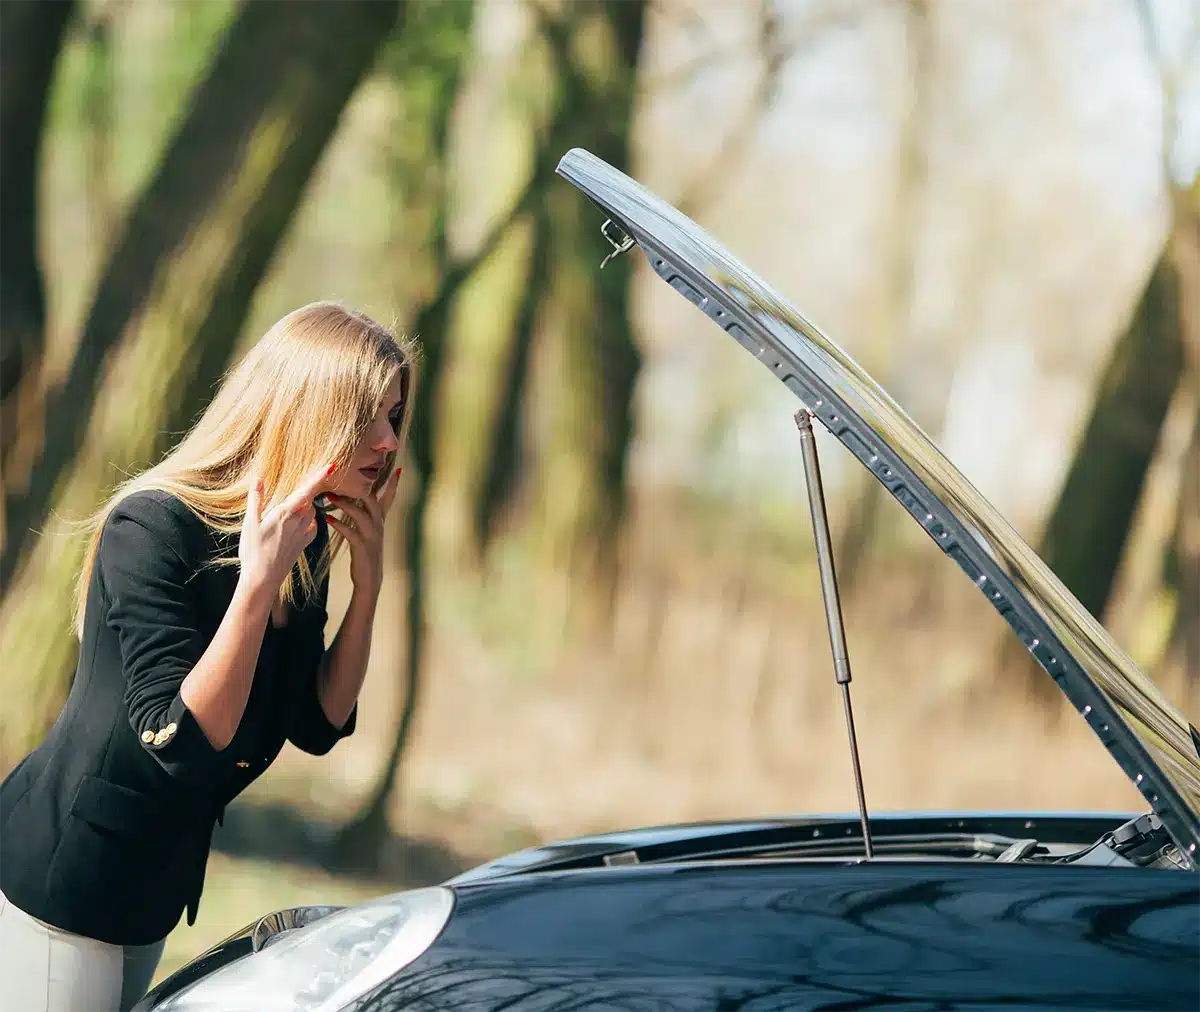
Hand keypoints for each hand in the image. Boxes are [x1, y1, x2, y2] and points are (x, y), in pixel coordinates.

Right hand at [239, 462, 332, 592]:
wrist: (263, 579)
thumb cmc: (252, 551)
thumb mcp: (249, 523)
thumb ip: (256, 499)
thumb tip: (259, 479)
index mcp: (285, 514)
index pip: (306, 491)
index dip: (318, 478)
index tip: (331, 466)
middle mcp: (297, 522)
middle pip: (310, 499)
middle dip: (310, 489)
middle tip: (311, 479)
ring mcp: (302, 534)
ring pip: (312, 512)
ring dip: (308, 504)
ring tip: (299, 500)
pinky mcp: (303, 544)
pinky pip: (312, 527)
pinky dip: (310, 520)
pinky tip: (303, 520)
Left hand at [325, 468, 401, 594]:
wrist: (370, 577)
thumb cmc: (366, 553)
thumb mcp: (369, 532)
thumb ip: (365, 517)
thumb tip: (355, 501)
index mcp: (381, 520)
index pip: (389, 498)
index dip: (394, 484)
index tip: (399, 469)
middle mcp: (379, 525)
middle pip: (373, 499)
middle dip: (360, 486)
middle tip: (345, 475)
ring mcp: (371, 535)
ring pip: (360, 513)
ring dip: (344, 503)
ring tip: (330, 495)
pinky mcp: (362, 546)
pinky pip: (350, 531)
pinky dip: (338, 523)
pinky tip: (327, 517)